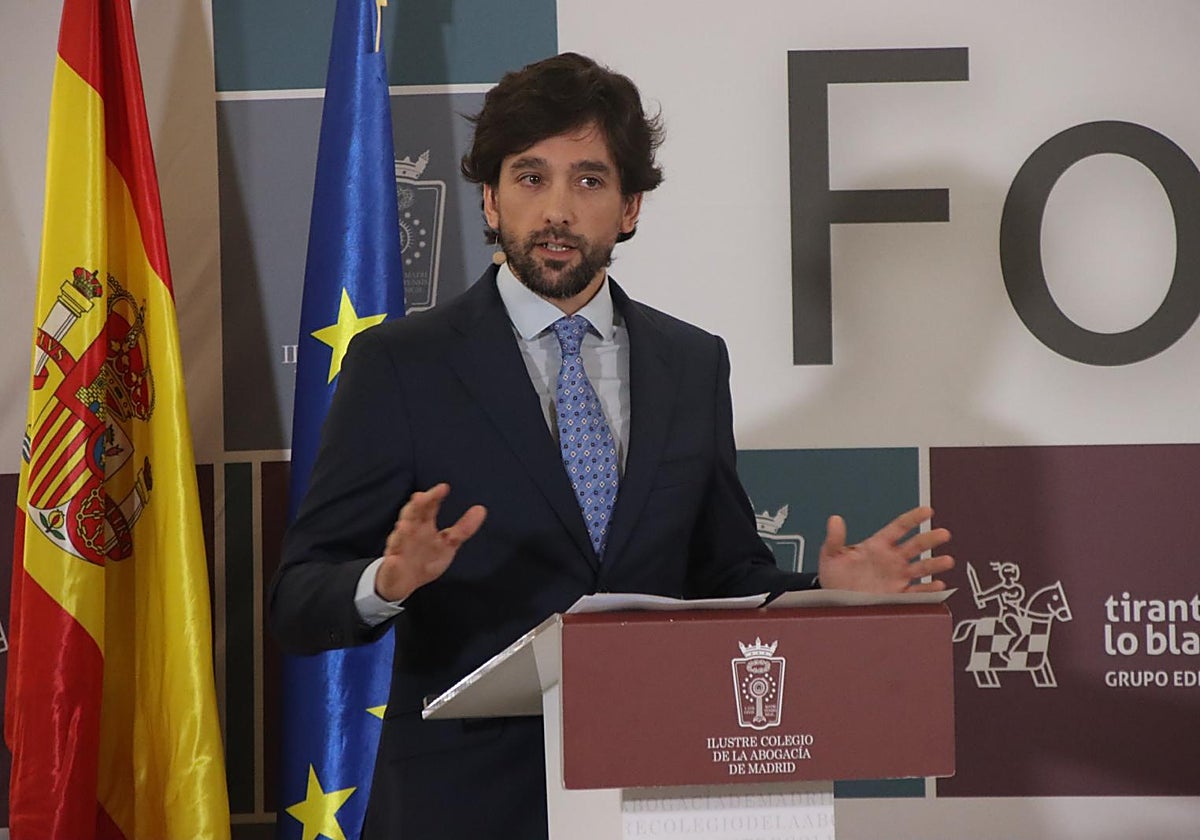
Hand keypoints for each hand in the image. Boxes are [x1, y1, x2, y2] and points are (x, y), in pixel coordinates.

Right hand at [374, 483, 486, 601]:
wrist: (403, 581)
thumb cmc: (425, 557)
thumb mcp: (448, 543)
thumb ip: (463, 528)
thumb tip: (482, 509)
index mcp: (423, 525)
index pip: (428, 507)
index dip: (434, 496)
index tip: (444, 487)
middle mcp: (409, 532)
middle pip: (411, 516)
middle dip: (415, 507)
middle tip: (420, 497)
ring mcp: (399, 549)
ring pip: (397, 538)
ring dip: (401, 532)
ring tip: (405, 525)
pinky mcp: (392, 567)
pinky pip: (390, 564)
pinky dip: (392, 562)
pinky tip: (393, 559)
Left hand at [817, 506, 952, 593]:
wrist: (836, 602)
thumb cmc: (835, 576)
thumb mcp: (830, 556)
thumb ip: (834, 538)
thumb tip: (834, 519)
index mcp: (878, 545)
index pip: (899, 527)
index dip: (913, 518)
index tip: (928, 511)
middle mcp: (892, 560)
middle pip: (915, 545)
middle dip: (930, 539)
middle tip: (943, 534)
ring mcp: (897, 577)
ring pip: (921, 568)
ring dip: (934, 564)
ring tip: (947, 561)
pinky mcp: (898, 595)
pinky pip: (916, 592)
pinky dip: (928, 590)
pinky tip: (938, 586)